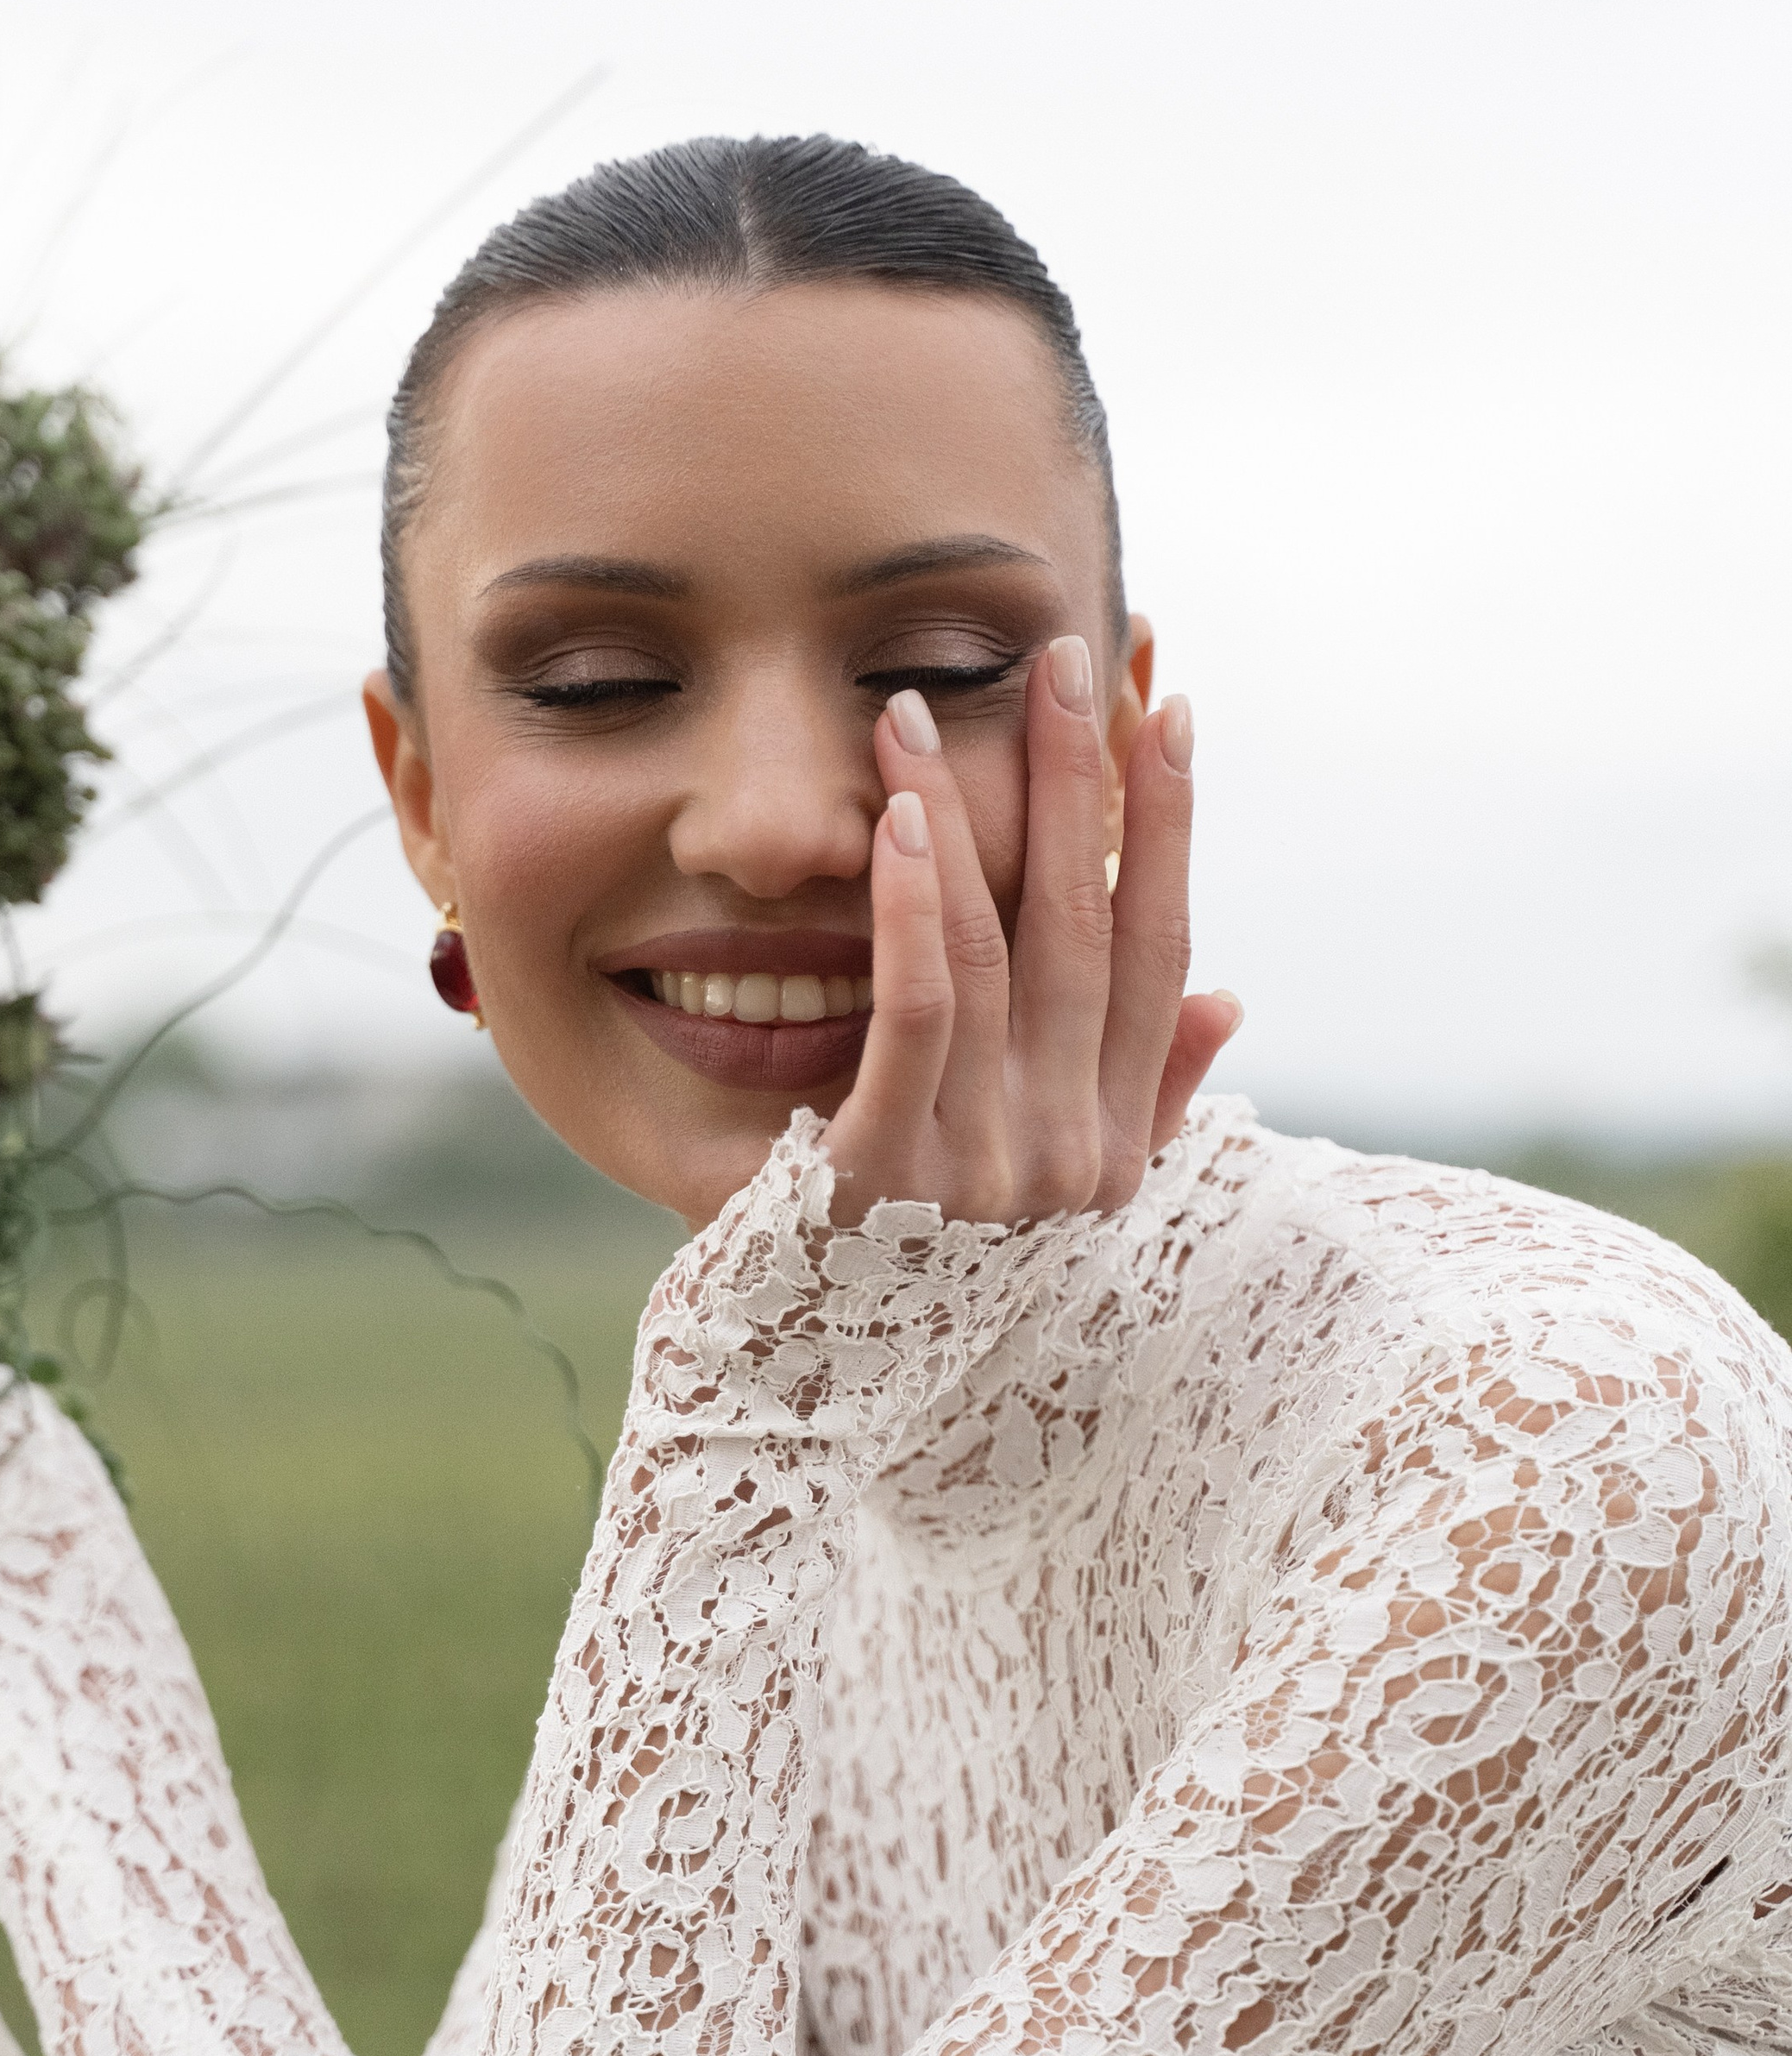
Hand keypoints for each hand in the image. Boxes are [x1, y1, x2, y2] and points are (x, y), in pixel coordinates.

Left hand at [821, 635, 1239, 1228]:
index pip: (1159, 949)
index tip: (1166, 711)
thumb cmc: (931, 1274)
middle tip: (1060, 658)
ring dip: (969, 817)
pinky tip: (903, 822)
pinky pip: (916, 1013)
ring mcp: (982, 1170)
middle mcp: (1069, 1156)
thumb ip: (1143, 1099)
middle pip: (1087, 927)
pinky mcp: (884, 1174)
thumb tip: (1225, 995)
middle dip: (1079, 782)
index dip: (1167, 826)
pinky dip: (916, 909)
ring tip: (923, 710)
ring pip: (995, 950)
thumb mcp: (1051, 1195)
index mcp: (1118, 1144)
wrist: (829, 1397)